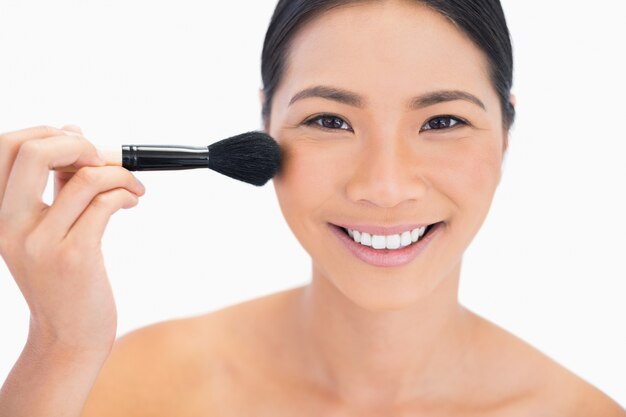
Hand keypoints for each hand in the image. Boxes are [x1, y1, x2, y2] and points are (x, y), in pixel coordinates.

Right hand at [0, 125, 145, 354]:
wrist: (68, 335)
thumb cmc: (62, 278)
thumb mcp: (46, 227)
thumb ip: (56, 182)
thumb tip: (72, 132)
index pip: (5, 147)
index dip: (46, 133)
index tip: (79, 142)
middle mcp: (10, 225)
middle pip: (34, 152)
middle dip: (80, 144)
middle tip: (104, 158)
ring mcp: (41, 243)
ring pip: (85, 177)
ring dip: (120, 173)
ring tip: (132, 185)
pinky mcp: (75, 258)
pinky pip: (106, 204)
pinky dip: (126, 193)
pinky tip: (133, 200)